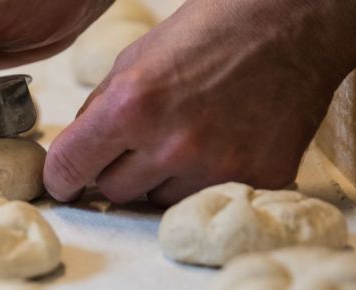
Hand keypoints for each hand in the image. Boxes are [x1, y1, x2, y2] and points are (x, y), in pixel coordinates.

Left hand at [43, 0, 355, 206]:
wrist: (294, 24)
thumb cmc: (210, 31)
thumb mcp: (135, 58)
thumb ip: (100, 109)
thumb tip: (77, 152)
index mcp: (132, 106)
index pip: (69, 169)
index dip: (61, 177)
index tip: (66, 181)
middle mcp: (172, 145)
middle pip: (114, 191)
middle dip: (117, 171)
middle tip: (140, 143)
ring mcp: (218, 168)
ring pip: (161, 200)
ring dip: (163, 178)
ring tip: (190, 134)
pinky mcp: (260, 179)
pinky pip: (211, 198)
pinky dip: (209, 178)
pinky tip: (225, 140)